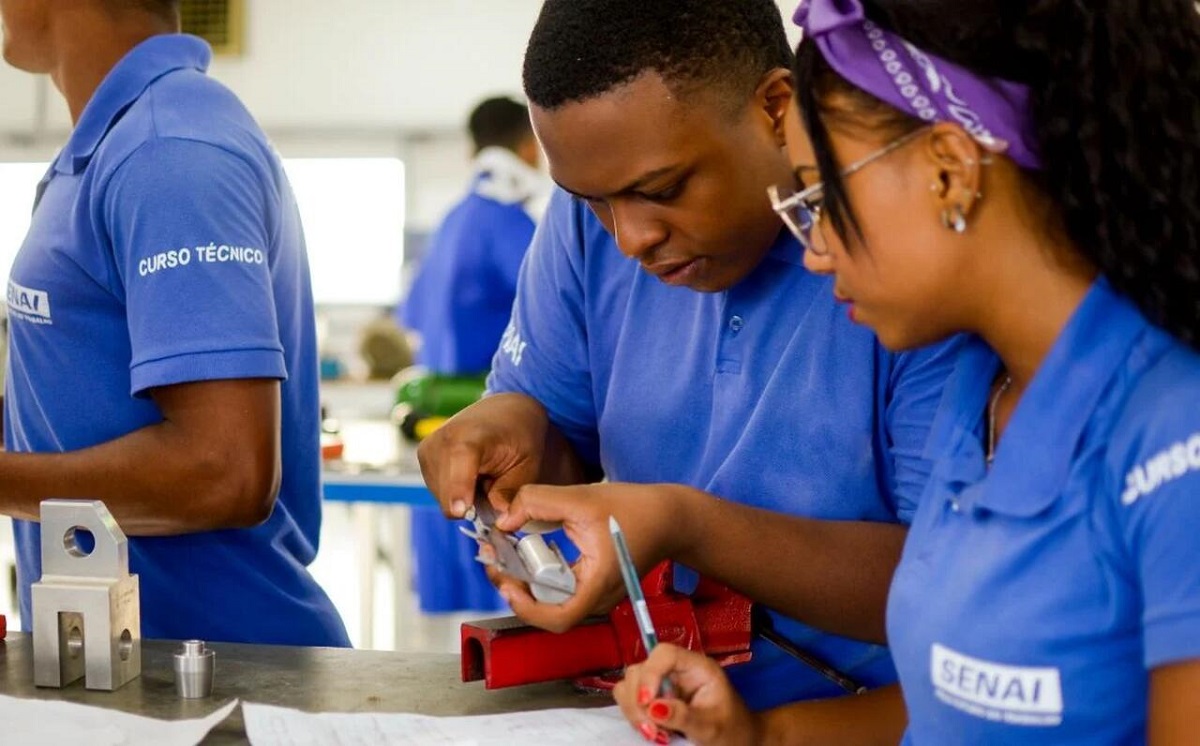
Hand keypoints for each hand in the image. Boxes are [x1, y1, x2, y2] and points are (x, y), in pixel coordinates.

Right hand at [416, 393, 551, 516]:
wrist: (504, 411)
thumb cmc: (518, 435)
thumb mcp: (526, 466)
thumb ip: (510, 494)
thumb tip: (497, 523)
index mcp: (471, 435)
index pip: (459, 461)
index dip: (459, 488)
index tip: (460, 511)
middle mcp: (442, 439)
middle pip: (448, 493)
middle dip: (471, 505)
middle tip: (493, 489)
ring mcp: (428, 447)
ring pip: (442, 497)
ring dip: (463, 498)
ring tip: (483, 477)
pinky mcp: (423, 456)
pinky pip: (438, 491)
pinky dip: (455, 491)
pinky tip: (471, 475)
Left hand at [491, 482, 693, 632]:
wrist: (671, 517)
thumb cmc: (636, 510)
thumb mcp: (582, 497)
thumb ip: (537, 502)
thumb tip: (504, 520)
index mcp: (598, 583)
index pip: (559, 618)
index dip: (527, 608)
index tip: (508, 583)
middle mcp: (598, 597)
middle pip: (550, 611)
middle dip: (517, 590)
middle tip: (496, 563)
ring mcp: (598, 594)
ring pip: (554, 601)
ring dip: (527, 583)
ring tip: (507, 557)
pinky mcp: (596, 585)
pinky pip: (563, 589)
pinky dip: (542, 576)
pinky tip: (531, 554)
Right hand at [614, 644, 760, 745]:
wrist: (738, 741)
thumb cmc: (732, 730)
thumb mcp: (712, 727)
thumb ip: (684, 716)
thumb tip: (653, 708)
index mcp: (696, 667)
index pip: (665, 654)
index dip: (650, 674)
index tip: (647, 704)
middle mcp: (676, 671)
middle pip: (641, 669)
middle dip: (638, 701)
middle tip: (652, 731)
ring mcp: (663, 684)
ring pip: (630, 685)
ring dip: (635, 711)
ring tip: (655, 734)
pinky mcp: (655, 699)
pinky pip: (632, 701)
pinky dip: (636, 717)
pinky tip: (653, 732)